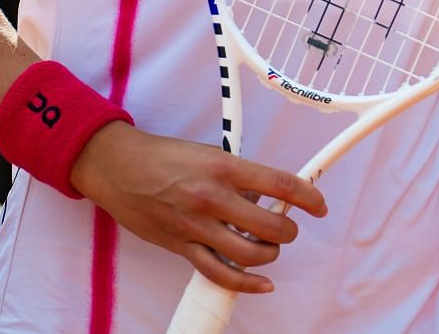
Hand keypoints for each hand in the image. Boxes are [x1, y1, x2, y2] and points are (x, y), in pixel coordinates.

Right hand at [70, 121, 327, 293]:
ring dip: (269, 254)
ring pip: (250, 254)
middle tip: (287, 227)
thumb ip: (240, 176)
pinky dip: (246, 284)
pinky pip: (220, 274)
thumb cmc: (165, 157)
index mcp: (225, 168)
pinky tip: (262, 283)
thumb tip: (266, 196)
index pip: (281, 184)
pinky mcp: (182, 247)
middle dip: (288, 231)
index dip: (309, 198)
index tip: (319, 206)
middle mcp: (214, 198)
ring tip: (268, 247)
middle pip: (270, 226)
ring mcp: (197, 226)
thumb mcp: (210, 154)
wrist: (119, 168)